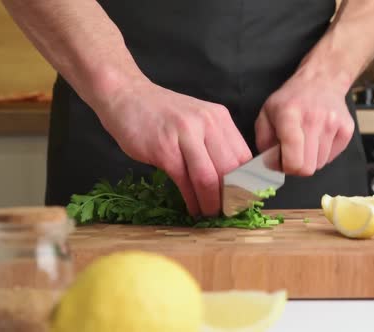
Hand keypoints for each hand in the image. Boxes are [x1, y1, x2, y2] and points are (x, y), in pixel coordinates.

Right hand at [95, 77, 251, 216]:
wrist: (126, 96)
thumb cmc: (163, 114)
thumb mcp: (197, 121)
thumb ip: (215, 144)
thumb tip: (232, 179)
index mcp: (220, 118)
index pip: (244, 157)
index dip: (247, 184)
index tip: (243, 200)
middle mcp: (207, 124)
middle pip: (231, 170)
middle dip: (232, 197)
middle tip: (228, 212)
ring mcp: (185, 135)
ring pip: (209, 178)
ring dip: (212, 203)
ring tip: (211, 214)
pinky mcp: (164, 149)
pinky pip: (185, 182)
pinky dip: (192, 200)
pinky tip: (193, 208)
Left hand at [255, 70, 354, 175]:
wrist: (321, 80)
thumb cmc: (291, 99)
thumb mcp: (266, 114)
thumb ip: (263, 142)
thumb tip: (271, 164)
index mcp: (289, 116)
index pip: (294, 159)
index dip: (286, 168)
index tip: (282, 162)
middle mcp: (314, 119)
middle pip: (308, 168)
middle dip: (298, 167)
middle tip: (293, 154)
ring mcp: (333, 124)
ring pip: (320, 164)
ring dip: (310, 159)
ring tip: (305, 141)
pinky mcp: (347, 130)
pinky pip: (332, 157)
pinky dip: (323, 153)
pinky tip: (317, 138)